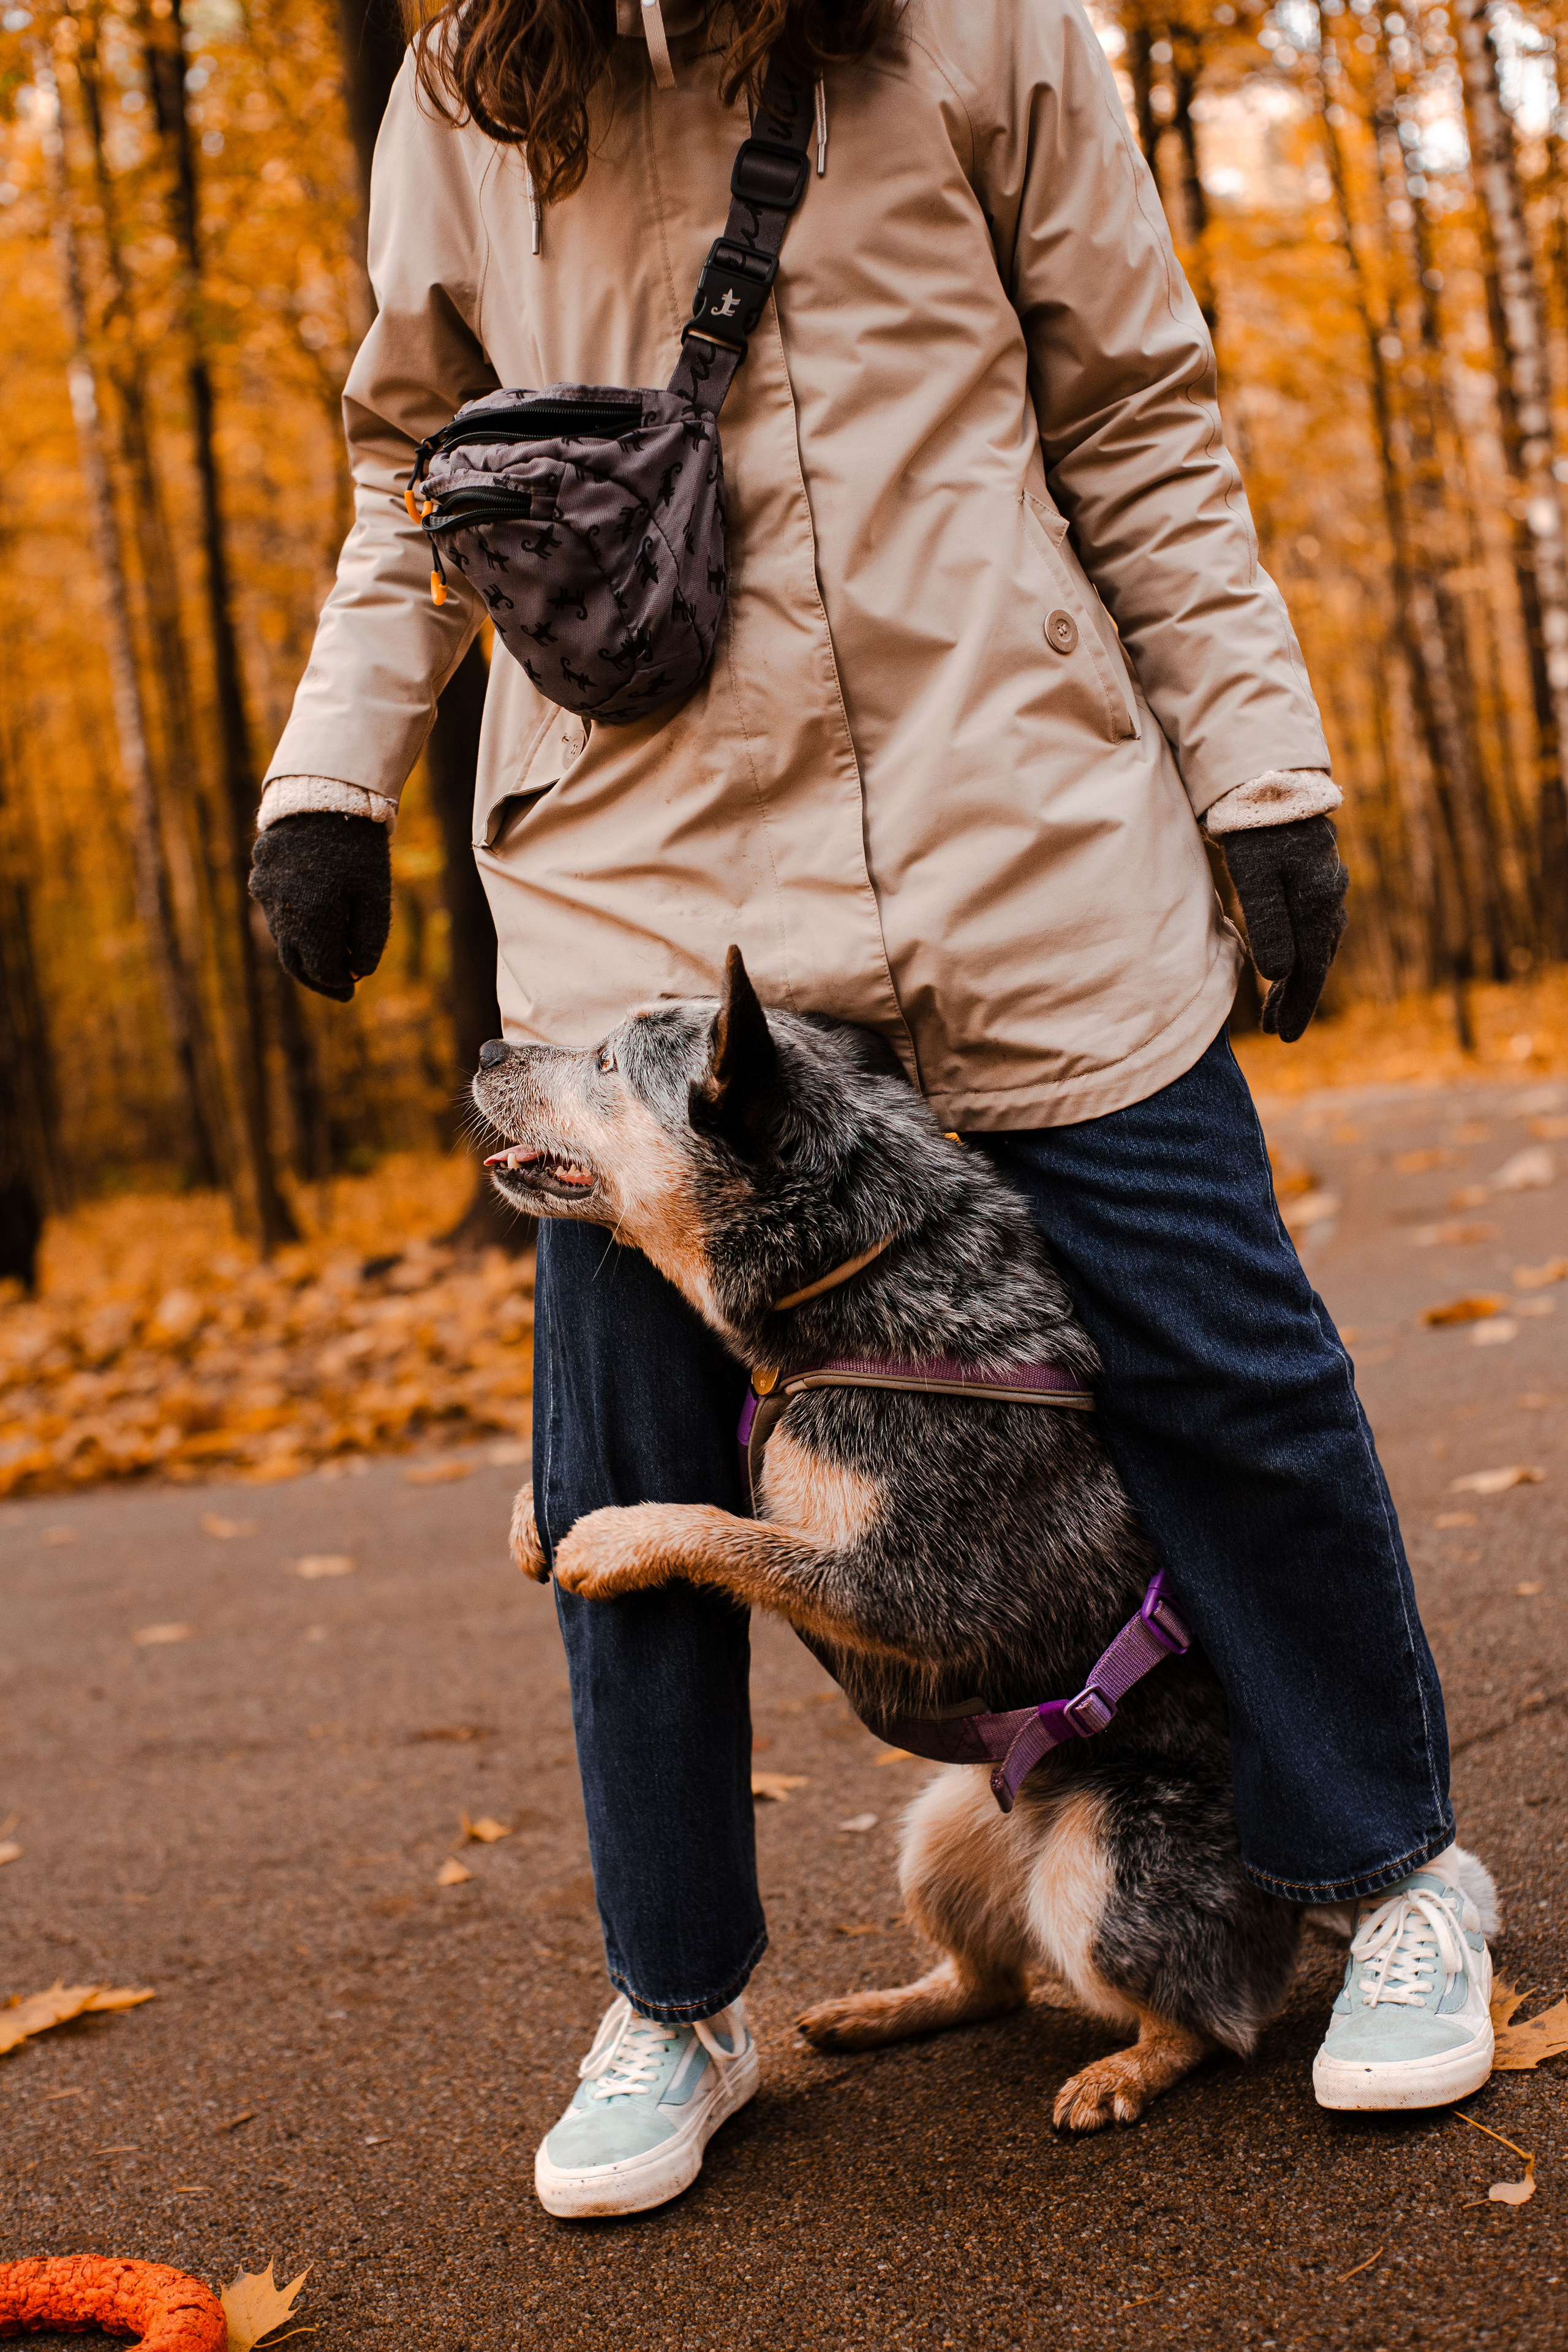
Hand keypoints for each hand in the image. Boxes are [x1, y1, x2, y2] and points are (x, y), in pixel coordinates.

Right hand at [248, 813, 390, 1001]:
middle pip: (295, 962)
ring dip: (304, 951)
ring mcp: (265, 892)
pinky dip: (293, 924)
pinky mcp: (259, 876)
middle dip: (318, 978)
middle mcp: (281, 910)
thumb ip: (370, 941)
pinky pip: (274, 911)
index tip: (354, 986)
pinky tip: (314, 918)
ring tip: (330, 953)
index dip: (339, 983)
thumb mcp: (375, 897)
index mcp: (312, 920)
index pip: (321, 971)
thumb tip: (359, 974)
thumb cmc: (358, 849)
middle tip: (340, 987)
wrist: (326, 795)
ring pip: (282, 938)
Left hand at [1220, 816, 1348, 1042]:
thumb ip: (1268, 923)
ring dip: (1297, 979)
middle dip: (1299, 998)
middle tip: (1281, 1033)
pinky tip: (1286, 967)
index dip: (1299, 1004)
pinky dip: (1298, 952)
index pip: (1312, 966)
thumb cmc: (1255, 826)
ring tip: (1276, 1011)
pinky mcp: (1311, 876)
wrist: (1267, 777)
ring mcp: (1324, 885)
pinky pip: (1310, 926)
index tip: (1286, 1037)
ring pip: (1315, 944)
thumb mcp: (1254, 875)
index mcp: (1319, 900)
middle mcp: (1330, 895)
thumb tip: (1280, 975)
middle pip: (1317, 960)